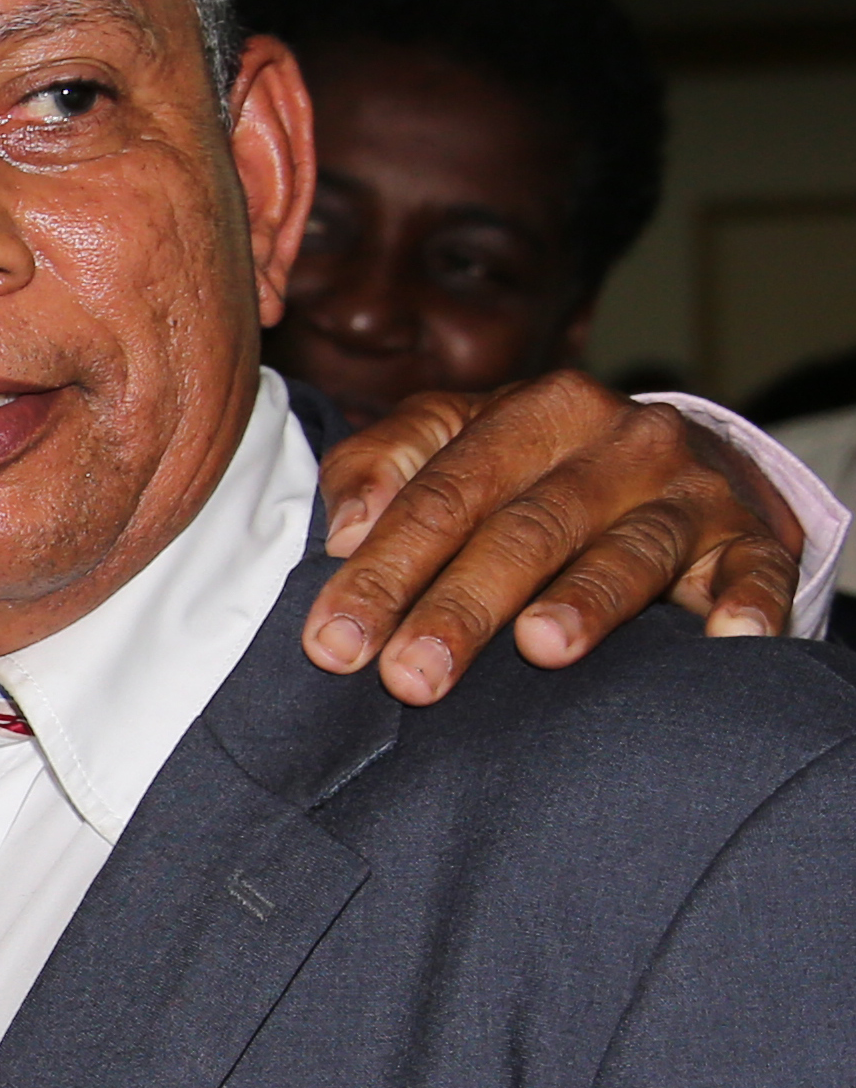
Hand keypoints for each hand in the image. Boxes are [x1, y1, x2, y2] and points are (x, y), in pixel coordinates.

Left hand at [301, 370, 802, 704]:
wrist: (670, 457)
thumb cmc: (531, 465)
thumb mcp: (449, 440)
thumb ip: (381, 466)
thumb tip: (345, 528)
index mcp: (536, 410)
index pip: (443, 496)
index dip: (383, 571)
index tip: (333, 643)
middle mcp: (620, 442)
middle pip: (528, 529)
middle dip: (462, 607)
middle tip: (410, 677)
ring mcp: (692, 491)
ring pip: (631, 551)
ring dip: (587, 602)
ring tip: (543, 648)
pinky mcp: (754, 540)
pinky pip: (754, 572)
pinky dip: (745, 604)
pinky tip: (725, 640)